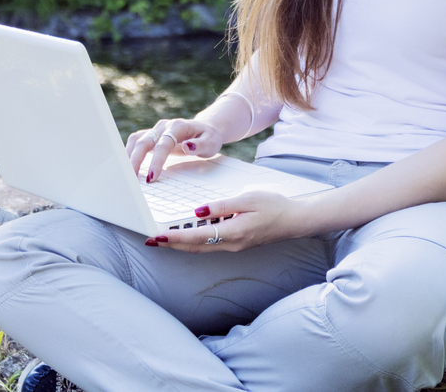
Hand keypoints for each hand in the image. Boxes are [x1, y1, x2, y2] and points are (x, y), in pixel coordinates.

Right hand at [126, 118, 223, 181]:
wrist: (206, 128)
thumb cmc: (209, 138)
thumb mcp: (211, 143)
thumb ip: (200, 145)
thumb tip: (187, 147)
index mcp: (178, 127)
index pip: (163, 144)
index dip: (156, 161)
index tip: (152, 177)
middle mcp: (164, 126)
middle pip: (144, 141)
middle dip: (135, 160)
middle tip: (131, 179)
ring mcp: (156, 129)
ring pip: (136, 140)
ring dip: (129, 156)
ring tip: (126, 175)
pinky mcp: (151, 135)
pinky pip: (136, 142)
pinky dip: (130, 153)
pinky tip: (128, 167)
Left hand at [144, 190, 306, 252]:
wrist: (295, 220)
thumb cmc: (274, 206)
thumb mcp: (248, 198)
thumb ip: (222, 205)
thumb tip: (198, 211)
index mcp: (233, 232)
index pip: (197, 236)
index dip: (175, 237)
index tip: (157, 237)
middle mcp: (232, 243)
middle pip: (195, 247)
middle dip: (171, 244)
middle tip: (150, 240)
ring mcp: (234, 246)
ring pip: (201, 248)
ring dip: (180, 244)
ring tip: (162, 239)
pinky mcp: (236, 243)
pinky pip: (210, 245)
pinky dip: (194, 241)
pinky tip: (186, 235)